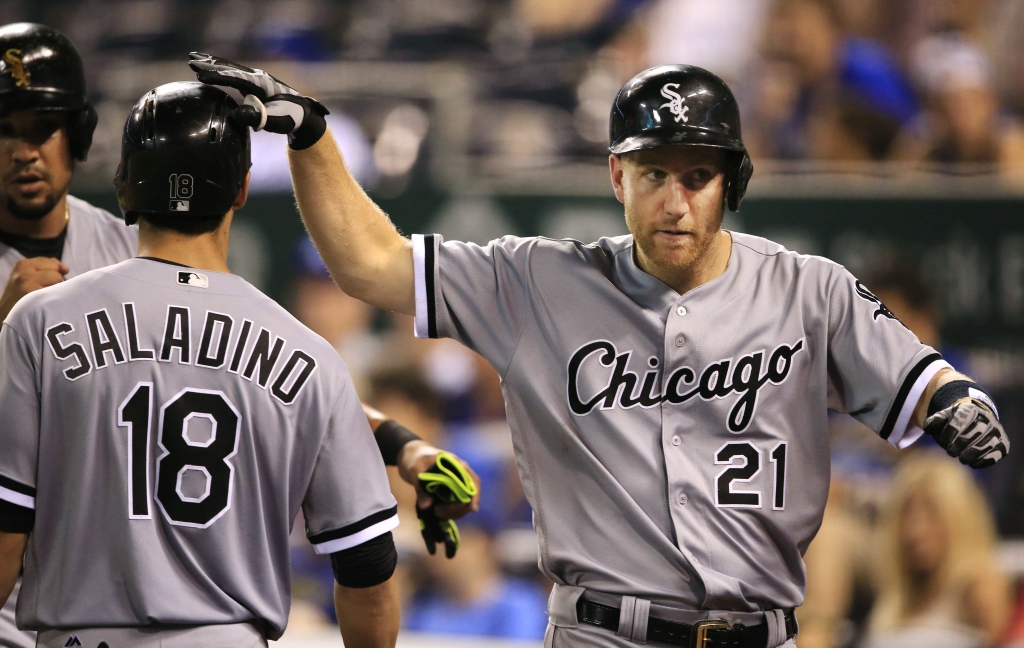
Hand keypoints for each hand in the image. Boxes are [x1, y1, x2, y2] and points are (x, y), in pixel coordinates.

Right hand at [0, 257, 67, 320]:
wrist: (6, 314)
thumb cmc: (21, 294)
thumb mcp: (28, 275)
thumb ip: (46, 267)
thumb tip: (65, 268)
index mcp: (23, 264)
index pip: (53, 263)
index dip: (54, 273)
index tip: (42, 282)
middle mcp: (24, 272)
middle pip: (57, 272)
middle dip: (55, 281)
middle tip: (40, 291)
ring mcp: (28, 284)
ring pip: (58, 281)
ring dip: (55, 289)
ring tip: (41, 297)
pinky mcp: (34, 296)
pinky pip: (56, 293)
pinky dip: (53, 298)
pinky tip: (43, 303)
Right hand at [187, 52, 328, 148]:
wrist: (302, 113)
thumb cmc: (290, 118)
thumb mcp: (276, 121)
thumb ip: (259, 117)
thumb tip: (238, 114)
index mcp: (262, 85)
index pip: (236, 78)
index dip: (218, 76)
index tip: (200, 76)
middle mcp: (258, 77)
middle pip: (231, 68)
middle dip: (211, 65)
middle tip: (190, 61)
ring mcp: (256, 78)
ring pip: (231, 67)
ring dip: (213, 62)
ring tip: (193, 57)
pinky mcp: (254, 82)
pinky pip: (234, 72)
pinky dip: (220, 67)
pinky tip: (209, 65)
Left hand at [397, 441, 479, 519]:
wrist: (410, 457)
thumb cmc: (414, 458)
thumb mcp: (414, 470)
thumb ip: (420, 487)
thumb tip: (427, 506)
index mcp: (456, 465)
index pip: (473, 481)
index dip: (475, 495)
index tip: (472, 509)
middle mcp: (460, 475)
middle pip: (469, 495)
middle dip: (458, 508)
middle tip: (438, 512)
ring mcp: (455, 484)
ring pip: (462, 503)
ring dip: (453, 512)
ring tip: (436, 512)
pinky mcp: (448, 491)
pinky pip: (454, 504)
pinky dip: (449, 512)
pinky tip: (437, 512)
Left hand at [924, 399, 1009, 468]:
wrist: (976, 421)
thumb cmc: (956, 422)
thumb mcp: (944, 417)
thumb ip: (934, 421)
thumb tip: (928, 428)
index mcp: (970, 410)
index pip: (959, 422)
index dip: (949, 434)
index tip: (943, 442)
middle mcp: (987, 419)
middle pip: (974, 434)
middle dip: (960, 445)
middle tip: (951, 452)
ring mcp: (997, 432)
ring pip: (986, 444)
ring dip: (971, 454)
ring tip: (962, 459)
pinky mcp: (1003, 445)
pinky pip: (996, 454)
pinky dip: (984, 461)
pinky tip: (973, 463)